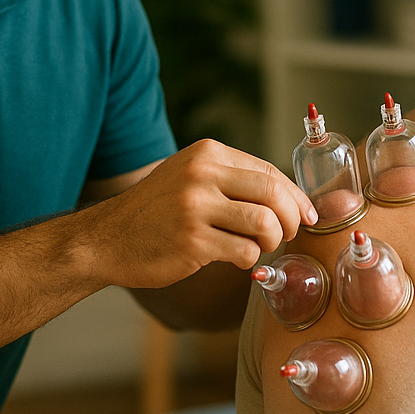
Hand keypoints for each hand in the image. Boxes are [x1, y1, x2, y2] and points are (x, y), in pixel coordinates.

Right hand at [81, 139, 315, 288]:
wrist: (107, 239)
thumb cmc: (156, 211)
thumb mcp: (189, 176)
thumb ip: (231, 179)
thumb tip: (288, 197)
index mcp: (206, 154)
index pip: (268, 170)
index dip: (295, 195)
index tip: (307, 214)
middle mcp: (202, 175)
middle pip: (273, 194)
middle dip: (292, 219)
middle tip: (288, 234)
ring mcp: (196, 208)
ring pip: (264, 224)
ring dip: (271, 241)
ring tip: (259, 246)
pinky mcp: (192, 242)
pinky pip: (244, 252)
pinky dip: (248, 259)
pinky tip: (234, 258)